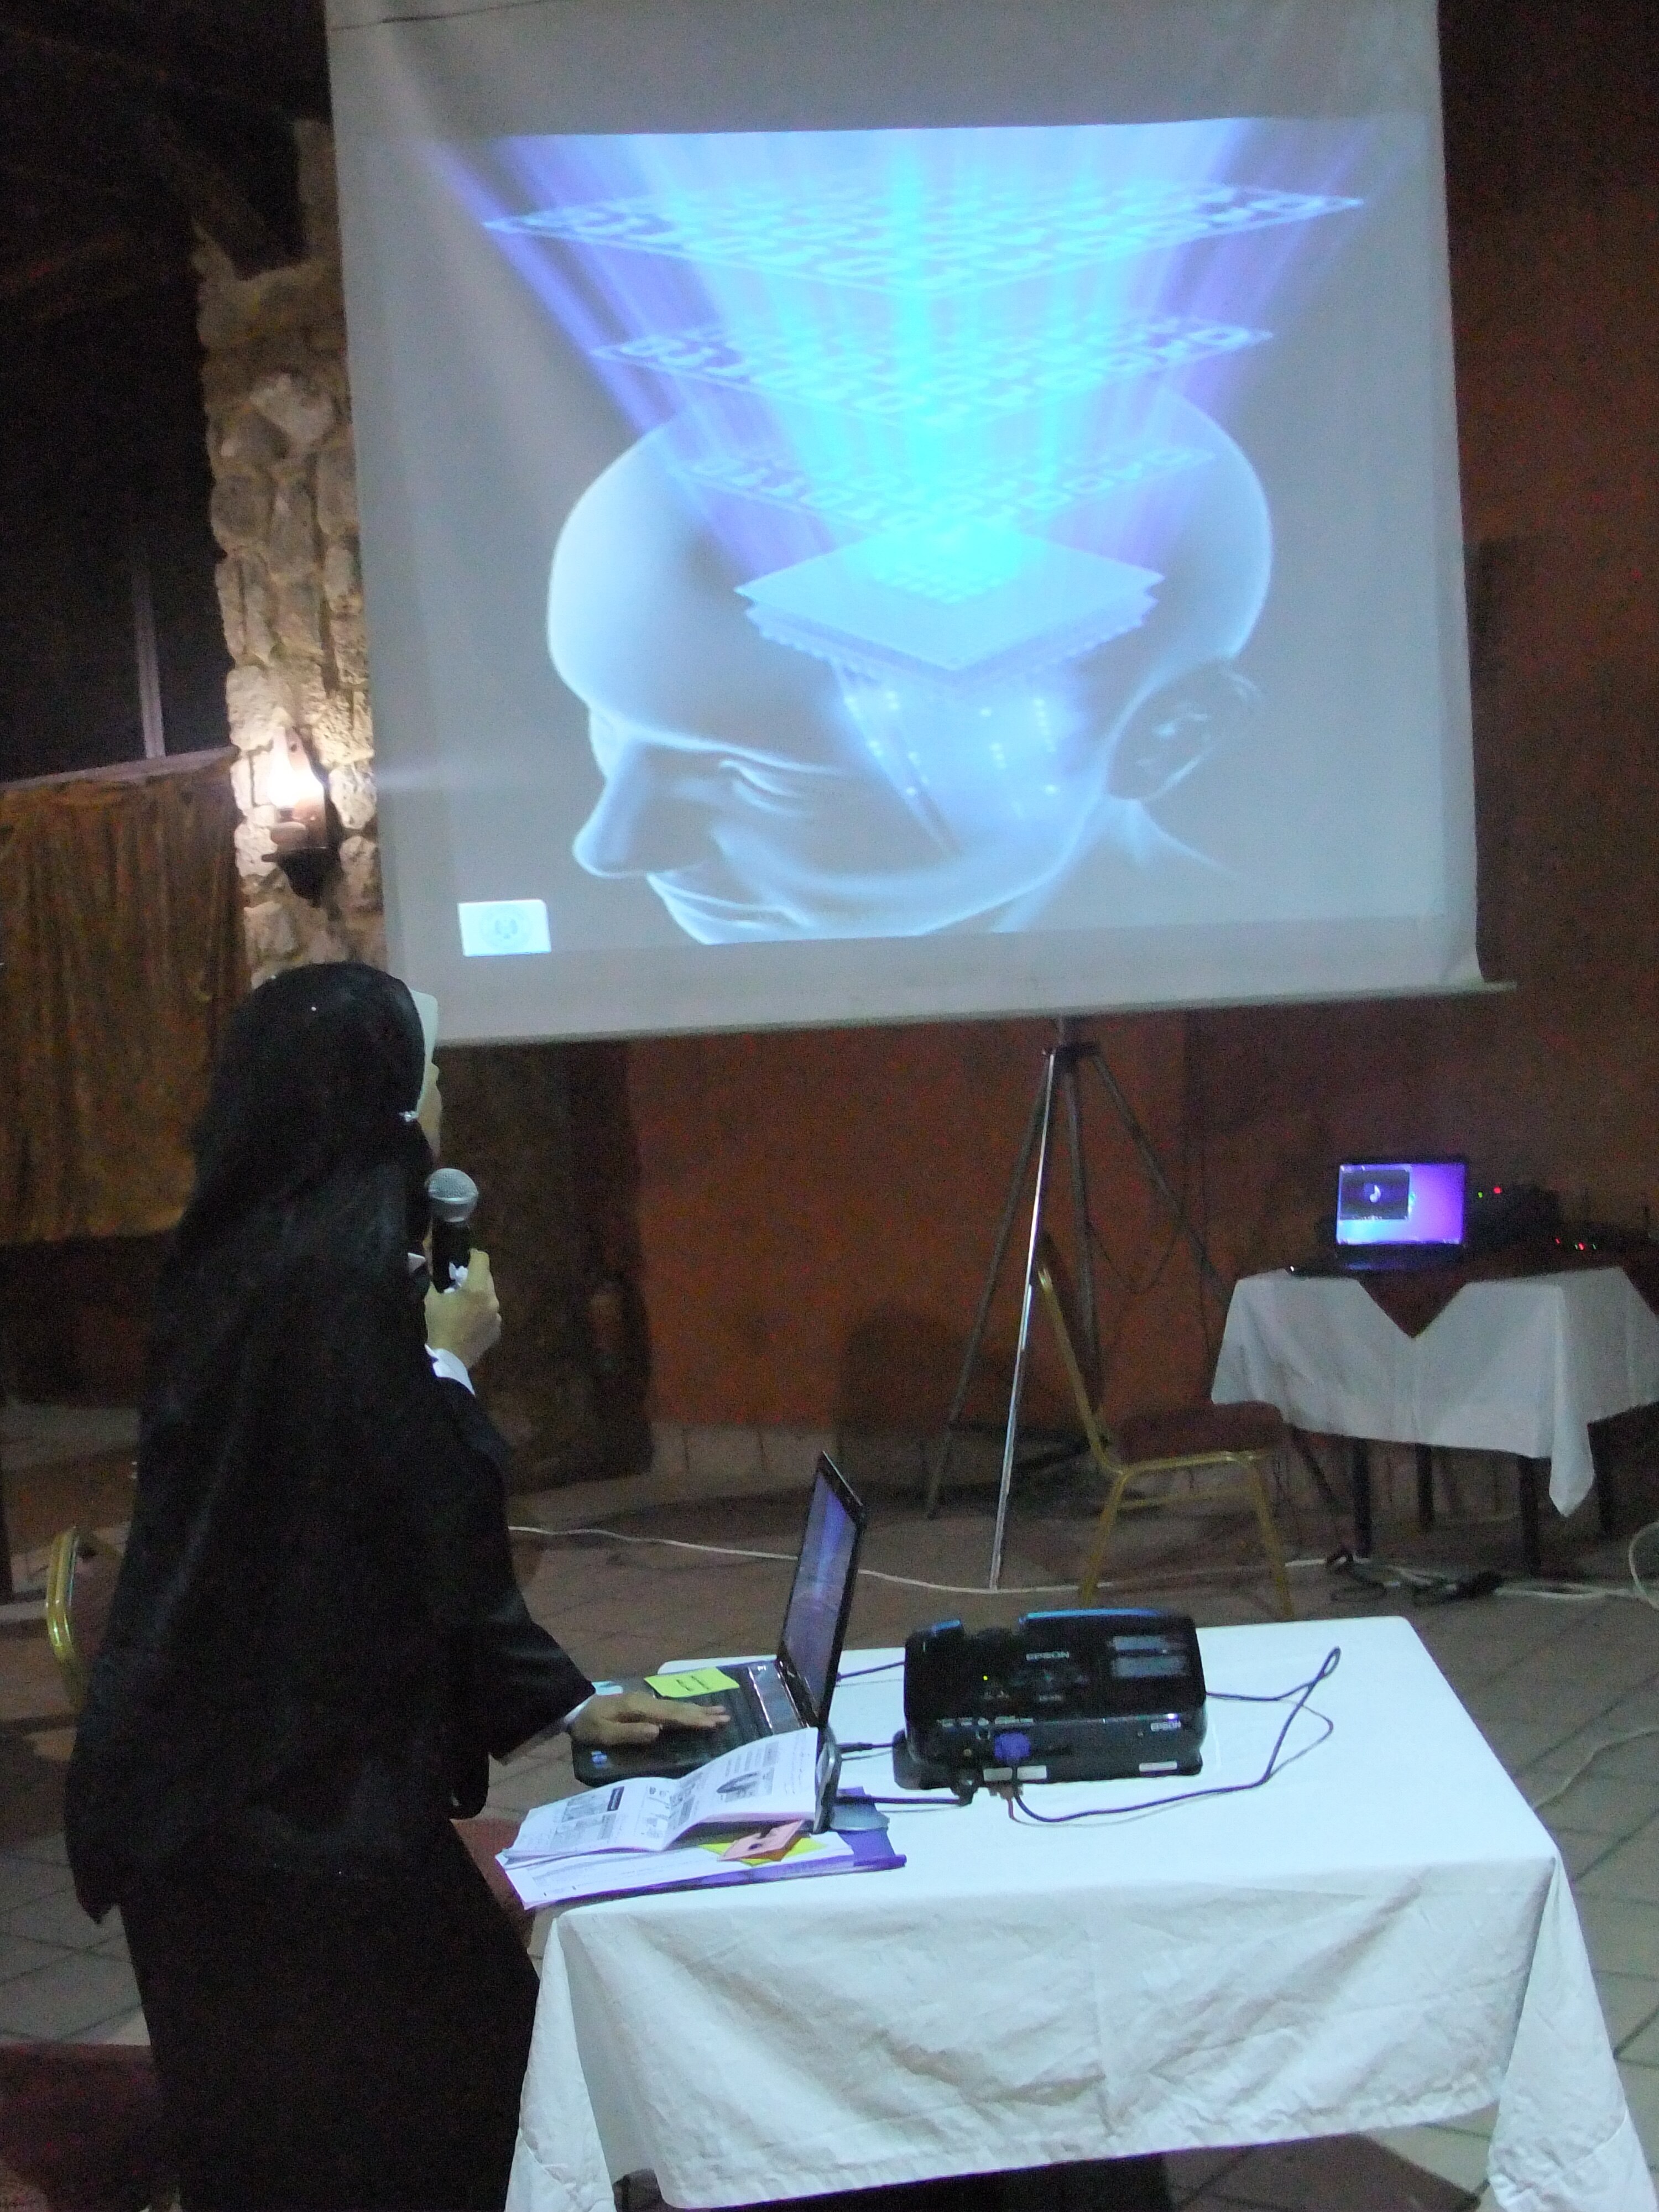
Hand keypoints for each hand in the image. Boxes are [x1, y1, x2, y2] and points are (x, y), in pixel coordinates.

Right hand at [425, 1247, 501, 1369]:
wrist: (443, 1363)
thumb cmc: (434, 1328)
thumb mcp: (427, 1300)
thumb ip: (425, 1276)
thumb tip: (417, 1258)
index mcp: (477, 1289)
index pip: (482, 1258)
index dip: (470, 1255)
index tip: (459, 1259)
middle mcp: (492, 1301)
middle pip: (487, 1277)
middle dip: (472, 1276)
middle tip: (455, 1284)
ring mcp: (496, 1318)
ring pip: (489, 1297)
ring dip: (477, 1296)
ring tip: (460, 1306)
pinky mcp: (495, 1333)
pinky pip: (490, 1315)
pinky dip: (480, 1313)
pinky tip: (466, 1322)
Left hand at [569, 1690, 728, 1746]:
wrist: (574, 1707)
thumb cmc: (589, 1725)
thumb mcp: (605, 1733)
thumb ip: (630, 1733)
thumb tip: (658, 1732)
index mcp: (640, 1708)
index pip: (672, 1716)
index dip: (693, 1720)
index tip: (713, 1724)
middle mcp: (646, 1701)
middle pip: (679, 1708)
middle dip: (702, 1713)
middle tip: (726, 1717)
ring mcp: (645, 1701)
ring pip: (677, 1706)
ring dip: (697, 1709)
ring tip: (718, 1711)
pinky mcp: (642, 1704)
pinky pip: (670, 1707)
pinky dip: (685, 1709)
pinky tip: (692, 1710)